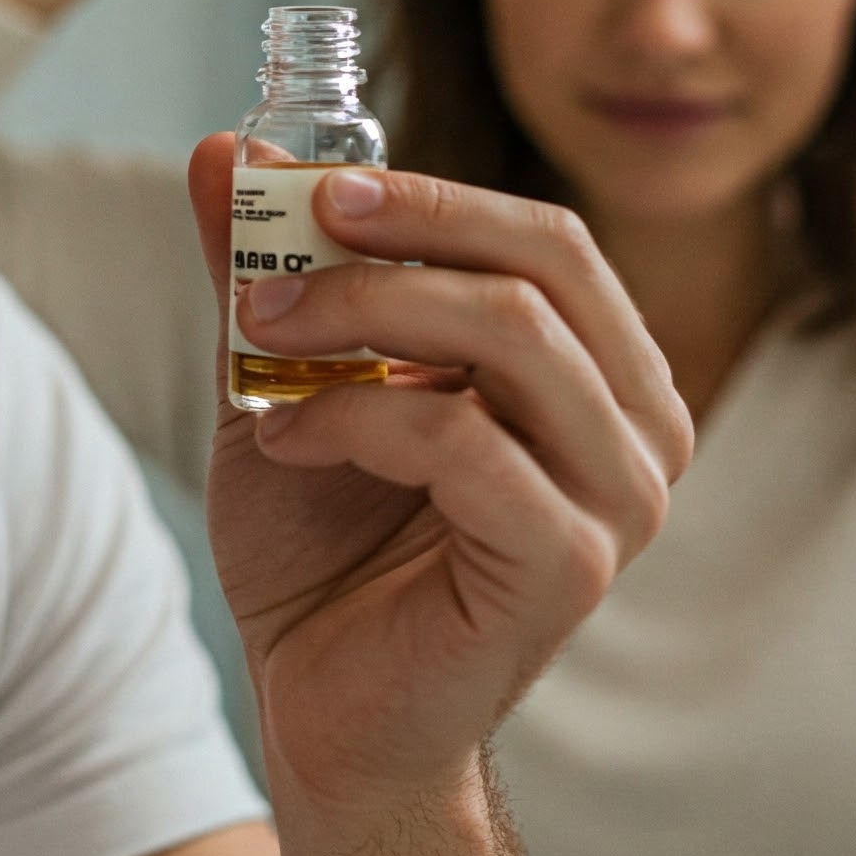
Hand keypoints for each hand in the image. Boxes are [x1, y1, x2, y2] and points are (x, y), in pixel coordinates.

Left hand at [188, 140, 690, 809]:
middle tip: (286, 237)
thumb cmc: (323, 542)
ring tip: (263, 336)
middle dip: (404, 230)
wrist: (325, 706)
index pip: (545, 238)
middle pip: (544, 266)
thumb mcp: (284, 376)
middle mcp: (633, 428)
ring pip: (512, 334)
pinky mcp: (570, 567)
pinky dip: (354, 417)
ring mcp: (617, 501)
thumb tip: (222, 149)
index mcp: (593, 371)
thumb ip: (270, 267)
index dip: (431, 194)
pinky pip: (463, 442)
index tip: (312, 184)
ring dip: (365, 311)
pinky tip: (285, 440)